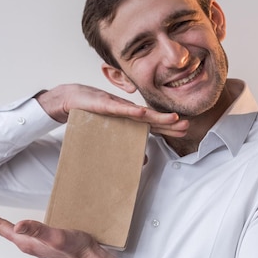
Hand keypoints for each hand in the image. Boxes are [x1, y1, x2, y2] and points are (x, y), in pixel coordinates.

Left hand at [0, 201, 116, 257]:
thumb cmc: (76, 249)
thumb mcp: (56, 236)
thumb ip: (37, 231)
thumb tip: (17, 226)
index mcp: (27, 242)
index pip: (2, 227)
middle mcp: (28, 245)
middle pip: (2, 230)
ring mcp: (35, 245)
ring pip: (10, 232)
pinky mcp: (43, 244)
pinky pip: (21, 234)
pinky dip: (12, 227)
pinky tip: (17, 226)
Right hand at [36, 84, 188, 137]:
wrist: (71, 98)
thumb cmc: (91, 112)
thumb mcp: (112, 132)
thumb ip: (128, 143)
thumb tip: (146, 160)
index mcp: (130, 117)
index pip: (153, 123)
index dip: (169, 126)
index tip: (184, 129)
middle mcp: (128, 110)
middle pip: (152, 118)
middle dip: (169, 122)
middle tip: (186, 125)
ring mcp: (118, 106)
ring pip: (141, 113)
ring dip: (157, 116)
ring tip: (173, 119)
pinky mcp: (105, 104)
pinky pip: (120, 109)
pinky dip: (132, 111)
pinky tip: (143, 113)